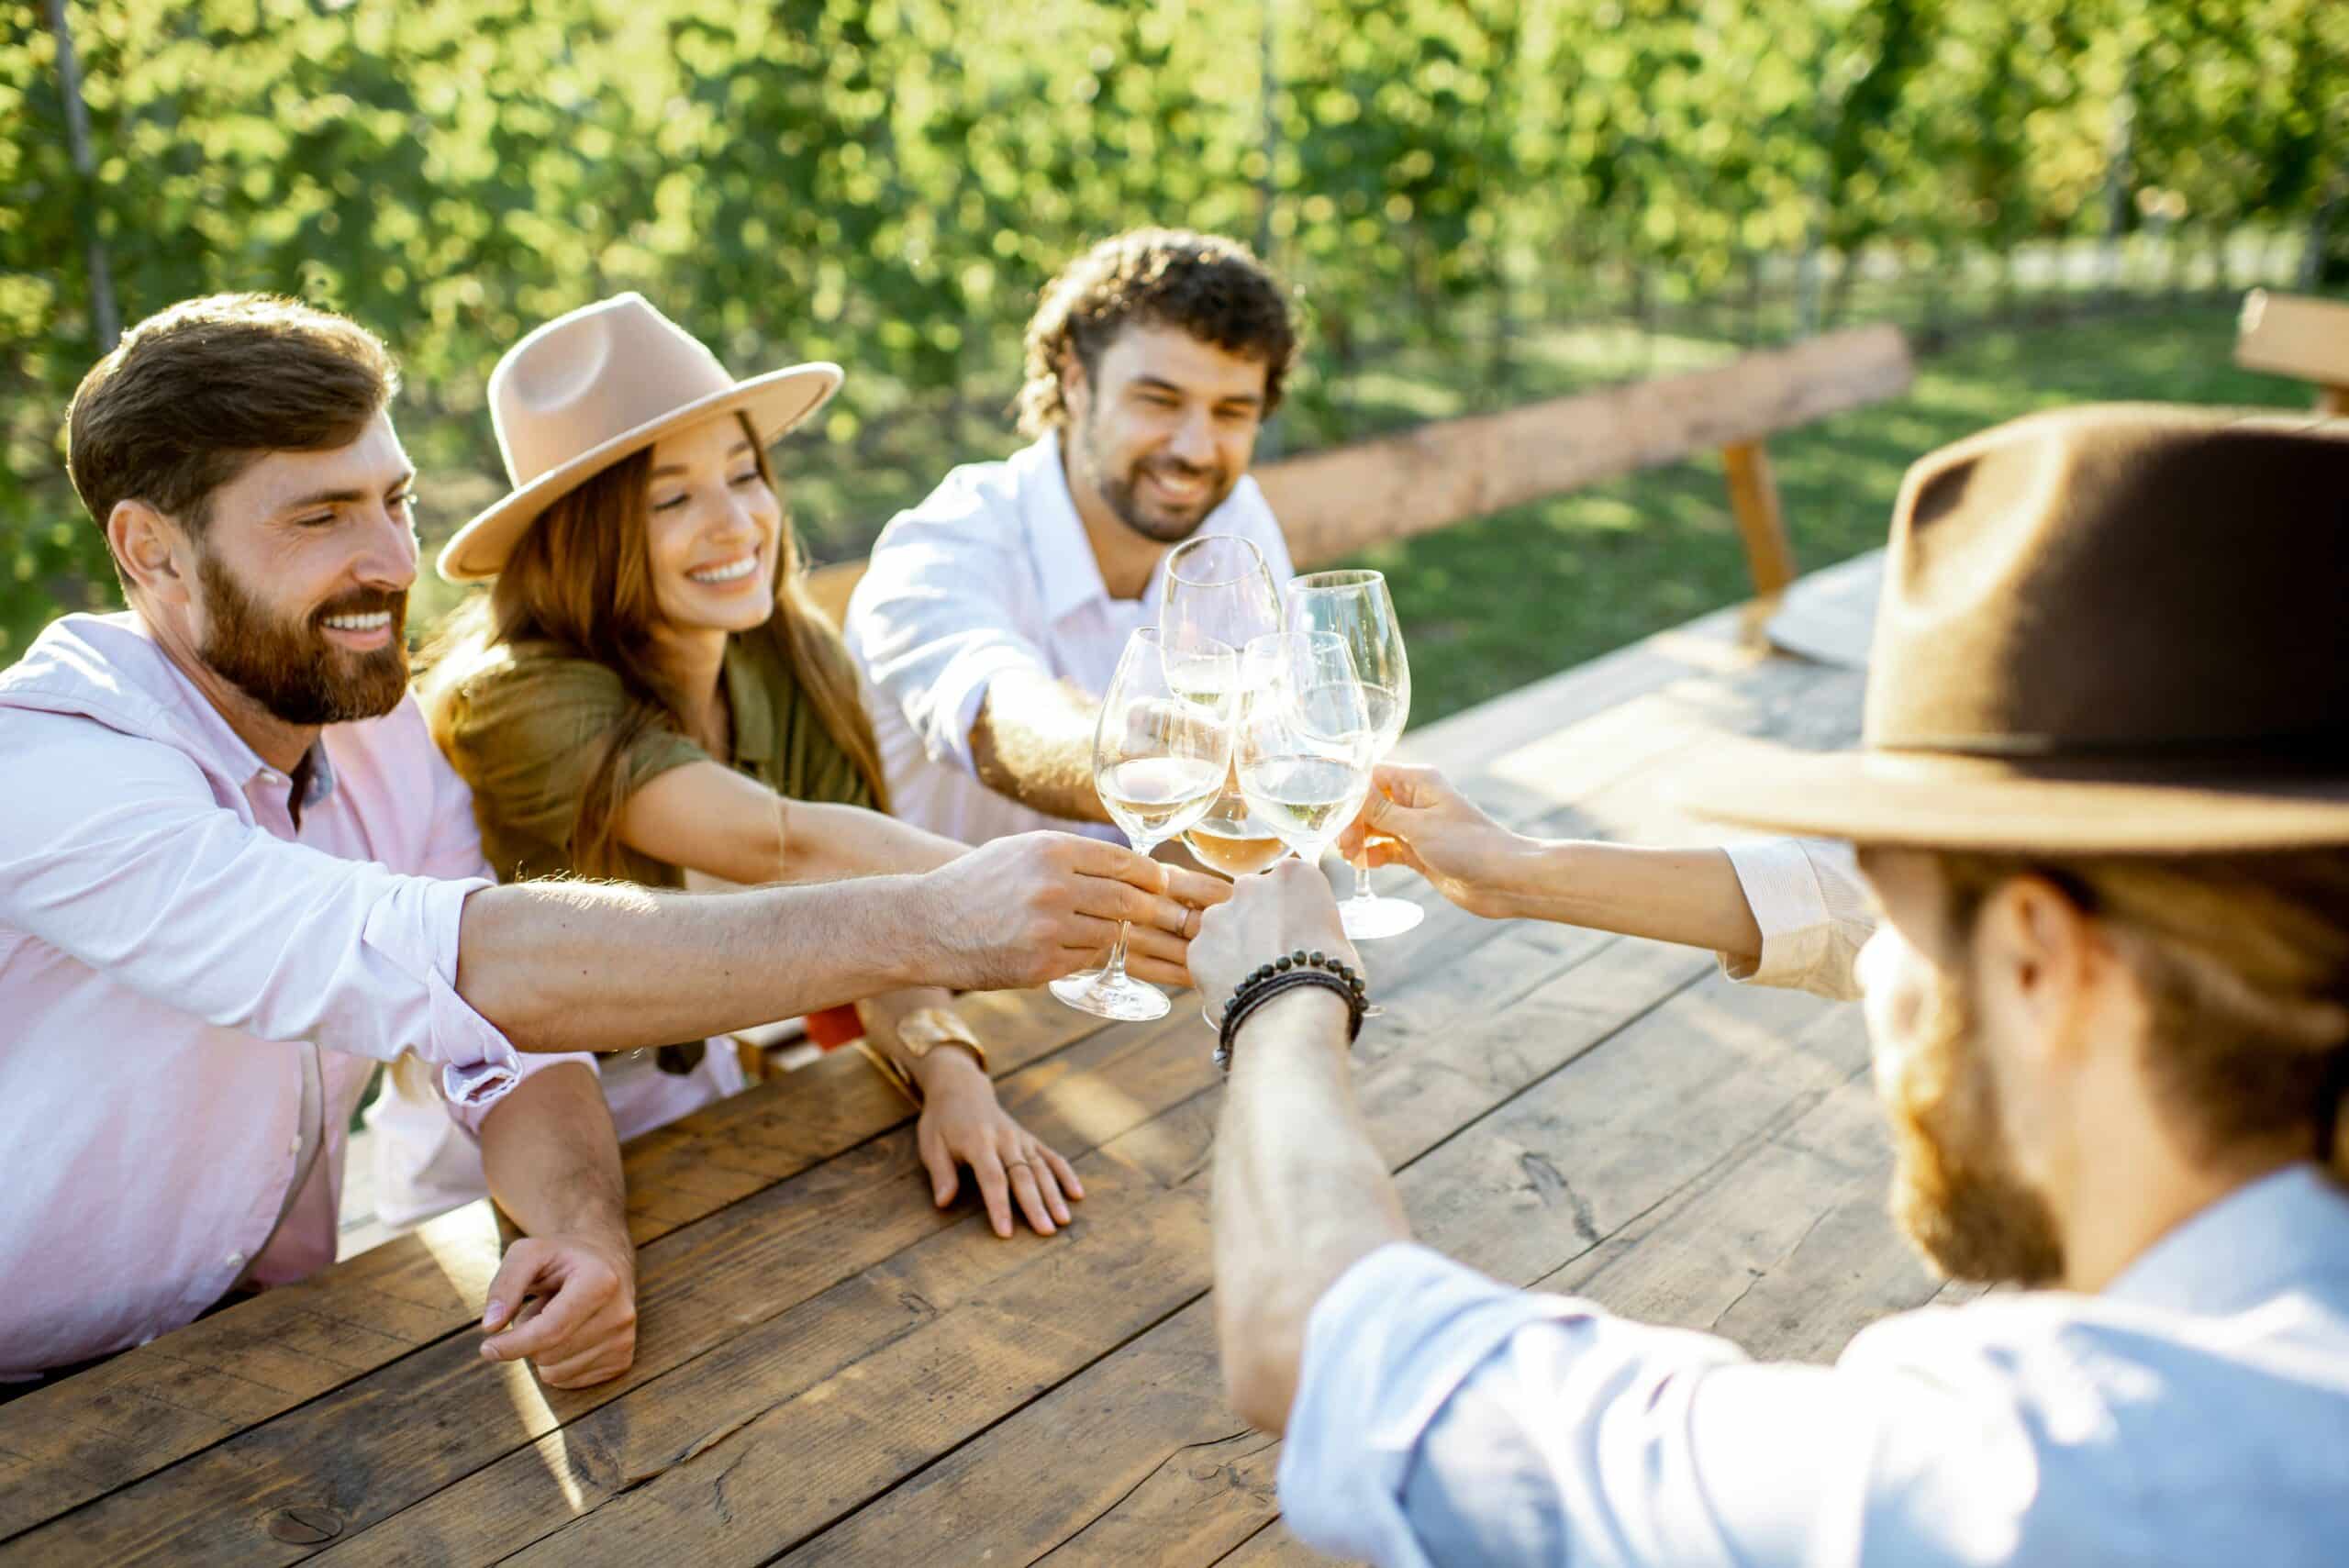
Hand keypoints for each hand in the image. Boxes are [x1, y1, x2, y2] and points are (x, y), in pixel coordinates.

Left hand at [478, 1230, 637, 1388]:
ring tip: (556, 1320)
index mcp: (601, 1282)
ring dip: (543, 1352)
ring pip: (556, 1373)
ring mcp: (625, 1340)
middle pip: (549, 1355)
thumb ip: (505, 1285)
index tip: (486, 1348)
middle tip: (539, 1309)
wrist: (605, 1260)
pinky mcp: (622, 1360)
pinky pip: (570, 1381)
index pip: (550, 1331)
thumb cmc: (562, 1257)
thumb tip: (490, 1327)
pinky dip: (558, 1364)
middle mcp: (620, 1314)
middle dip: (528, 1339)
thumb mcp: (528, 1254)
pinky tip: (570, 1336)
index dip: (512, 1345)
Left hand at [912, 1050, 1085, 1237]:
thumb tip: (943, 1203)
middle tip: (1046, 1232)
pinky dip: (1066, 1174)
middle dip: (1035, 1205)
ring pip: (1041, 1168)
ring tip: (1063, 1221)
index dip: (999, 1206)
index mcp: (978, 1141)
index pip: (992, 1178)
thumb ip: (941, 1173)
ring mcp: (1021, 1138)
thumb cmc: (942, 1122)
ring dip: (1054, 1195)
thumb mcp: (931, 1144)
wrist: (961, 1088)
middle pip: (1023, 1176)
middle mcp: (1004, 1139)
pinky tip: (1077, 1194)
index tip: (1006, 1232)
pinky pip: (1051, 1156)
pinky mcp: (1030, 1138)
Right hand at [916, 832, 1229, 991]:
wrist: (926, 924)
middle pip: (1131, 901)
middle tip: (1180, 919)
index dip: (1155, 877)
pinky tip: (1091, 952)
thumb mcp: (1023, 852)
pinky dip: (1095, 957)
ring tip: (1141, 936)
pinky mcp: (1041, 966)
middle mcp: (1053, 887)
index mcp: (1052, 851)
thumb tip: (1136, 868)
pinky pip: (1089, 961)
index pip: (1127, 863)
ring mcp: (1048, 930)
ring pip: (1114, 935)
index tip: (1167, 884)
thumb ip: (1074, 857)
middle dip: (1160, 912)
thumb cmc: (979, 883)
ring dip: (1127, 937)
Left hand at [1190, 859, 1357, 1006]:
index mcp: (1295, 876)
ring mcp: (1220, 914)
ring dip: (1236, 945)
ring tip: (1254, 979)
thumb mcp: (1339, 942)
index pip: (1291, 884)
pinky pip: (1209, 955)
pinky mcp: (1198, 946)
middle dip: (1260, 922)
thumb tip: (1310, 940)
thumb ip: (1315, 928)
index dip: (1294, 912)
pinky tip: (1237, 991)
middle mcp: (1252, 884)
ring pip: (1226, 925)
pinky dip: (1219, 970)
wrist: (1291, 1018)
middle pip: (1254, 899)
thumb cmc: (1327, 980)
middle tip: (1274, 956)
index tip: (1298, 933)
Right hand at [1337, 762, 1524, 918]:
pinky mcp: (1418, 850)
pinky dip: (1372, 855)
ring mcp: (1416, 826)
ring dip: (1358, 840)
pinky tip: (1364, 865)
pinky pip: (1385, 847)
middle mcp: (1415, 800)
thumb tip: (1350, 792)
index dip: (1349, 793)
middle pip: (1368, 803)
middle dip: (1352, 822)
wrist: (1503, 880)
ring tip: (1351, 857)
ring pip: (1374, 826)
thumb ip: (1381, 811)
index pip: (1371, 776)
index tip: (1332, 815)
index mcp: (1417, 782)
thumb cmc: (1468, 846)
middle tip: (1344, 845)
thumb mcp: (1418, 827)